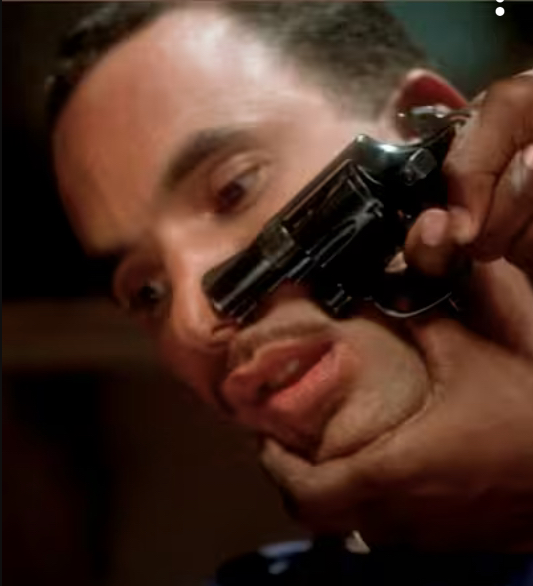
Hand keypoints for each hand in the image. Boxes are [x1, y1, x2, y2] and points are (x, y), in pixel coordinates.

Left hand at [261, 72, 532, 550]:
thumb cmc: (527, 415)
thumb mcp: (472, 354)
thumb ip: (425, 319)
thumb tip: (394, 288)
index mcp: (394, 466)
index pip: (309, 494)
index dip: (277, 468)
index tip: (267, 439)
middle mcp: (400, 511)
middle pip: (320, 516)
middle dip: (295, 477)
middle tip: (287, 443)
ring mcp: (422, 532)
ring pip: (352, 524)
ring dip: (331, 490)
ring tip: (324, 452)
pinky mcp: (445, 537)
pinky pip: (386, 527)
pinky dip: (366, 501)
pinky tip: (378, 466)